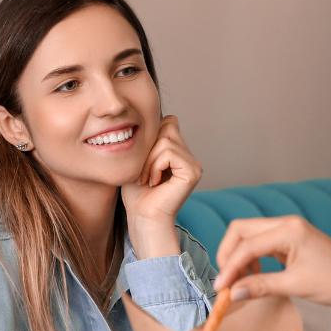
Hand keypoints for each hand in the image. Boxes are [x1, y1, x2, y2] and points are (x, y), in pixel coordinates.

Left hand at [122, 115, 201, 256]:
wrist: (141, 217)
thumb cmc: (136, 193)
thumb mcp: (137, 159)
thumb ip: (147, 138)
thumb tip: (154, 113)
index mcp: (179, 153)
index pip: (167, 122)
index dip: (149, 139)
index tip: (141, 166)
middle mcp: (189, 157)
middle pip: (168, 126)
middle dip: (149, 148)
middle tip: (143, 173)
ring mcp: (194, 164)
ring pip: (166, 140)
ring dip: (149, 160)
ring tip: (147, 179)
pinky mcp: (193, 171)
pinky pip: (168, 152)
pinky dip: (155, 165)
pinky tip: (154, 182)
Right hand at [210, 215, 330, 308]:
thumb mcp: (296, 286)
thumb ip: (261, 286)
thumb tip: (233, 292)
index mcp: (289, 230)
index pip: (246, 246)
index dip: (229, 268)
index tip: (221, 288)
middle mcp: (287, 224)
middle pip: (241, 231)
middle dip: (229, 255)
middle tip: (227, 281)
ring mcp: (290, 230)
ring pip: (250, 236)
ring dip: (240, 257)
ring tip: (242, 281)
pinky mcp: (293, 240)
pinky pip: (263, 243)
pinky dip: (253, 258)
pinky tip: (256, 275)